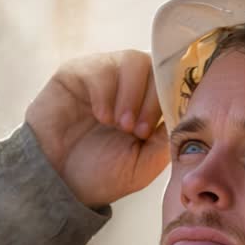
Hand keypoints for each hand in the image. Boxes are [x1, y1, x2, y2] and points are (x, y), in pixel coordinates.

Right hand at [26, 50, 169, 206]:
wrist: (57, 184)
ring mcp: (103, 76)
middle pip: (157, 66)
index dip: (175, 97)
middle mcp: (129, 85)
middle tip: (138, 131)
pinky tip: (101, 116)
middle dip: (153, 100)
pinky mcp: (77, 73)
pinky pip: (100, 67)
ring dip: (131, 95)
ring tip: (120, 125)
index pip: (174, 81)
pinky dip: (105, 93)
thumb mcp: (144, 165)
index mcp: (149, 105)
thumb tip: (186, 113)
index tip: (163, 127)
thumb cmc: (101, 175)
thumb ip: (167, 139)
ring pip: (132, 60)